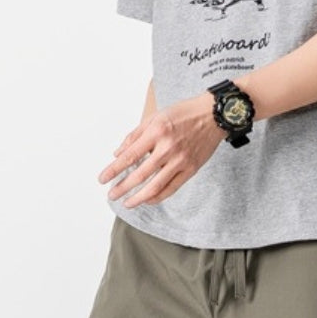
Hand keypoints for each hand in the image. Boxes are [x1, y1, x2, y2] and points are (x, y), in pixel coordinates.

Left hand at [99, 92, 226, 207]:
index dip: (114, 169)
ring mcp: (181, 161)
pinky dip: (157, 197)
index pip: (130, 155)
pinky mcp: (191, 170)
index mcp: (157, 131)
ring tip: (127, 203)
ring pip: (155, 186)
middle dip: (123, 187)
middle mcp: (168, 147)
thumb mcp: (156, 117)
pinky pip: (171, 189)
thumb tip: (118, 153)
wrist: (214, 116)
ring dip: (138, 197)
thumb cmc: (184, 114)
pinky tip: (147, 200)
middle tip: (111, 195)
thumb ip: (135, 135)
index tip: (102, 179)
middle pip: (140, 174)